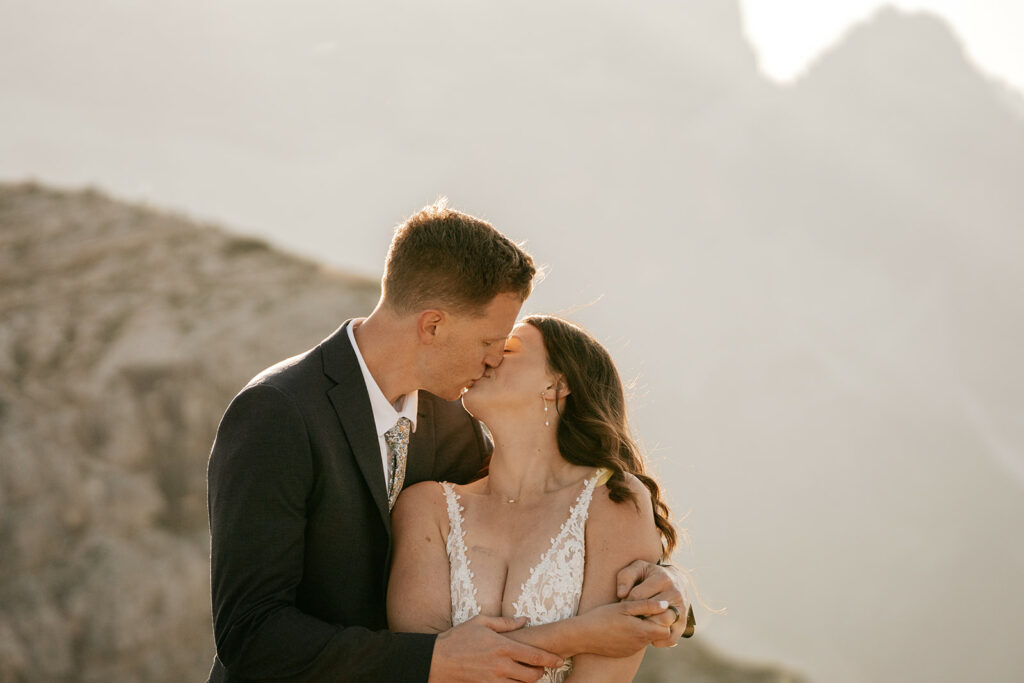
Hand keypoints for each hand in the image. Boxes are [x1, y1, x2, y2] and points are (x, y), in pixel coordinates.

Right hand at [429, 615, 562, 682]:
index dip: (551, 659)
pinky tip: (515, 682)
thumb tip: (525, 619)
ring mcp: (494, 680)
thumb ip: (506, 622)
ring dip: (528, 682)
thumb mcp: (481, 622)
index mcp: (503, 646)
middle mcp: (501, 665)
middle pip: (533, 675)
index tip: (559, 660)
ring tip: (529, 675)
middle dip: (541, 673)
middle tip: (542, 668)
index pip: (535, 656)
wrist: (438, 660)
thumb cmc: (459, 638)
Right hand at [573, 599, 674, 657]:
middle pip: (656, 634)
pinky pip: (635, 643)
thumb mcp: (624, 607)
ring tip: (625, 618)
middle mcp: (639, 644)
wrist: (582, 636)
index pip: (666, 630)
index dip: (662, 618)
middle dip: (651, 622)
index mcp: (642, 632)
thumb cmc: (602, 617)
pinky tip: (618, 627)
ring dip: (641, 628)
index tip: (650, 608)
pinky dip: (631, 635)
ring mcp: (632, 650)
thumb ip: (647, 605)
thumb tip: (666, 604)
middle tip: (637, 611)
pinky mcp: (624, 653)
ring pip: (645, 638)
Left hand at [616, 560, 694, 645]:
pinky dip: (658, 640)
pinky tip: (649, 635)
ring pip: (661, 625)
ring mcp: (681, 609)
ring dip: (647, 628)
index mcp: (663, 579)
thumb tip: (622, 594)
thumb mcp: (638, 568)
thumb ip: (625, 577)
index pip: (638, 596)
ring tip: (639, 624)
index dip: (626, 602)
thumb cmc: (651, 576)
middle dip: (636, 616)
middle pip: (650, 612)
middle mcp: (675, 594)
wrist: (676, 581)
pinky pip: (671, 638)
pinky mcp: (683, 623)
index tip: (624, 603)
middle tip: (630, 616)